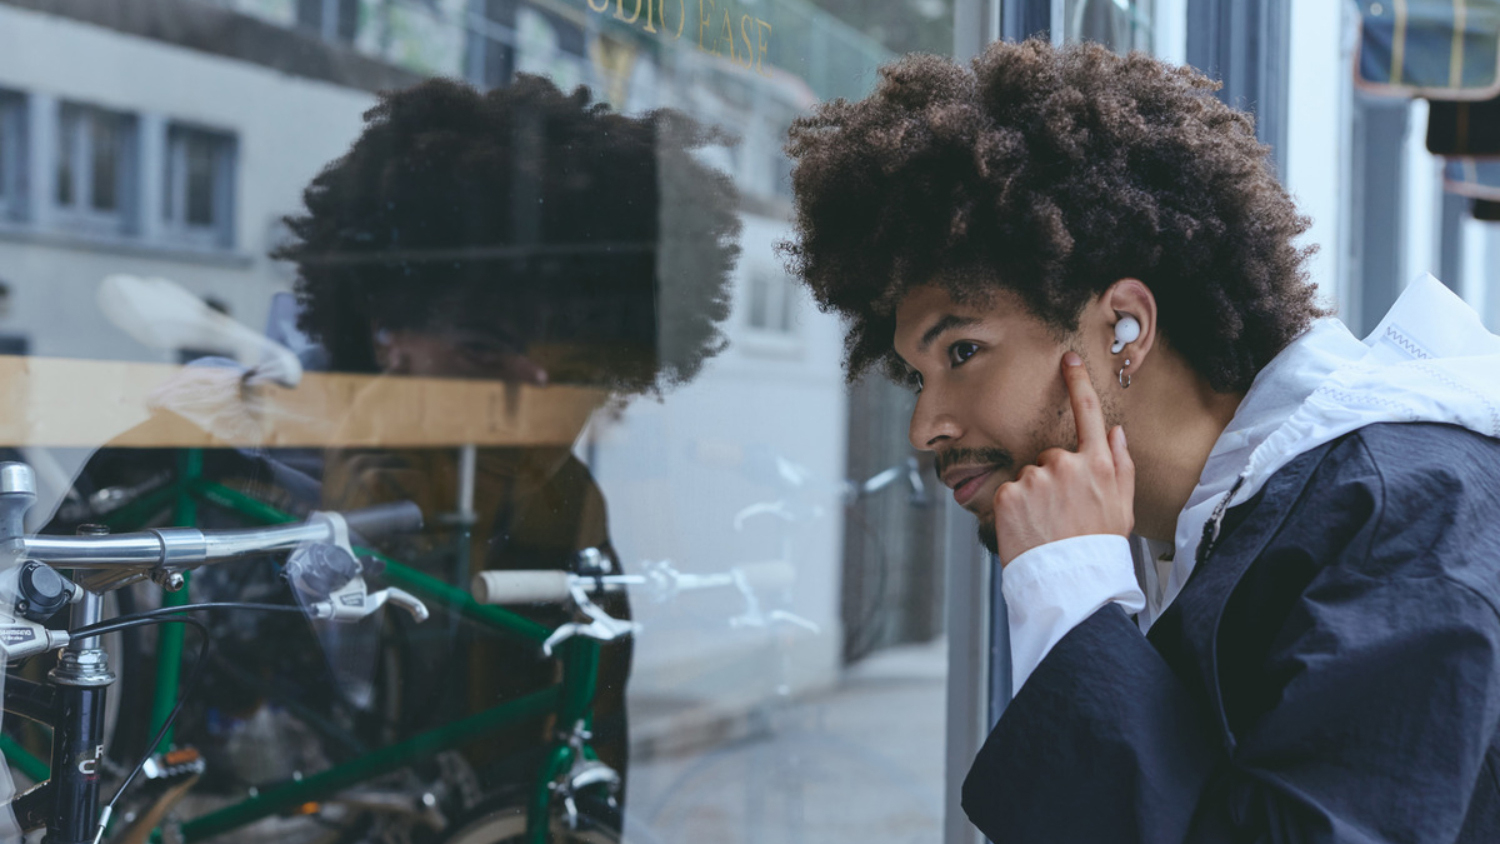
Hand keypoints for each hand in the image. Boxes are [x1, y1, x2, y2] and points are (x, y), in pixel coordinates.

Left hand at [992, 352, 1134, 565]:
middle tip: (1062, 513)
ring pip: (1029, 476)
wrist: (1070, 581)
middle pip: (1051, 457)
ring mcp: (1034, 478)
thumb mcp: (1123, 506)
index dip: (1077, 382)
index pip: (1088, 413)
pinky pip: (1010, 492)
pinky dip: (1015, 509)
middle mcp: (1065, 465)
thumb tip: (1116, 432)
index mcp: (1097, 464)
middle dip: (1053, 478)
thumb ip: (1120, 464)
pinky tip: (1029, 528)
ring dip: (1034, 495)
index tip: (1067, 359)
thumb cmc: (1097, 546)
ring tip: (1047, 525)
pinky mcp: (1009, 494)